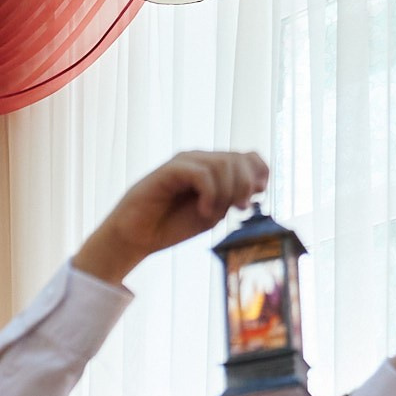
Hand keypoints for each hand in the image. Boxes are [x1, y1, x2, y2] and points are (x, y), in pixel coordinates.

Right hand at [75, 151, 270, 286]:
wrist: (136, 238)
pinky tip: (203, 210)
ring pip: (223, 164)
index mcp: (212, 168)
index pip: (249, 156)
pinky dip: (209, 193)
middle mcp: (200, 160)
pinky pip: (202, 173)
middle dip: (244, 186)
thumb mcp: (213, 212)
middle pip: (239, 159)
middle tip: (237, 209)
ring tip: (213, 212)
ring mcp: (184, 163)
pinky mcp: (170, 170)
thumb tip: (257, 185)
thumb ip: (232, 197)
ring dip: (226, 192)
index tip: (257, 197)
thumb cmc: (170, 226)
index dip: (260, 172)